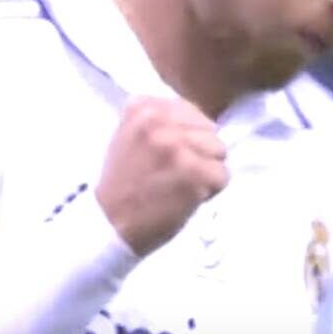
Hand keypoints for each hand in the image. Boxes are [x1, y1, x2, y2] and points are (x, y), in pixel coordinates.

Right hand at [96, 97, 229, 256]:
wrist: (110, 224)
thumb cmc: (123, 185)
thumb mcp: (129, 138)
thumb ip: (159, 123)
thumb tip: (200, 123)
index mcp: (142, 108)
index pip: (190, 111)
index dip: (187, 137)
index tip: (167, 158)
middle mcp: (159, 122)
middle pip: (209, 130)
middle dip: (199, 153)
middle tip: (174, 175)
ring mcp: (177, 146)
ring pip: (219, 151)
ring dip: (206, 171)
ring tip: (180, 186)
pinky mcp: (193, 173)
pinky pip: (222, 176)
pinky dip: (210, 191)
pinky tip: (186, 199)